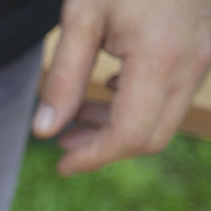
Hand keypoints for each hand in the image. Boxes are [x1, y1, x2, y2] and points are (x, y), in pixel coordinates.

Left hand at [33, 0, 210, 174]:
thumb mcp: (81, 17)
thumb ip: (62, 77)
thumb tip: (45, 131)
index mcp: (161, 58)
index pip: (129, 135)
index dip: (93, 157)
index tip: (61, 164)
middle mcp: (193, 62)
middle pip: (150, 136)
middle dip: (105, 148)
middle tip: (63, 142)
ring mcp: (206, 55)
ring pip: (164, 119)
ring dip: (119, 127)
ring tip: (76, 117)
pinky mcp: (205, 47)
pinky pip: (174, 94)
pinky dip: (138, 104)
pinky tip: (106, 88)